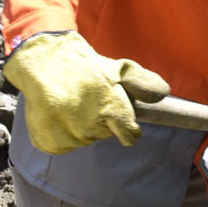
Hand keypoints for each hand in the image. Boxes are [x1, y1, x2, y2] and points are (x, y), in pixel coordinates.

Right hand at [3, 32, 169, 153]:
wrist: (42, 61)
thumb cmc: (84, 65)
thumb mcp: (118, 68)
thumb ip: (142, 82)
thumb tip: (164, 93)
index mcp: (110, 110)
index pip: (129, 136)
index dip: (127, 128)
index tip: (119, 119)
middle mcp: (89, 127)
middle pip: (104, 135)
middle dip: (100, 121)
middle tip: (88, 100)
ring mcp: (67, 136)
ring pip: (83, 140)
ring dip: (79, 127)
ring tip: (70, 104)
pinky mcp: (49, 142)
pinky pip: (63, 146)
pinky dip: (61, 134)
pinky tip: (57, 114)